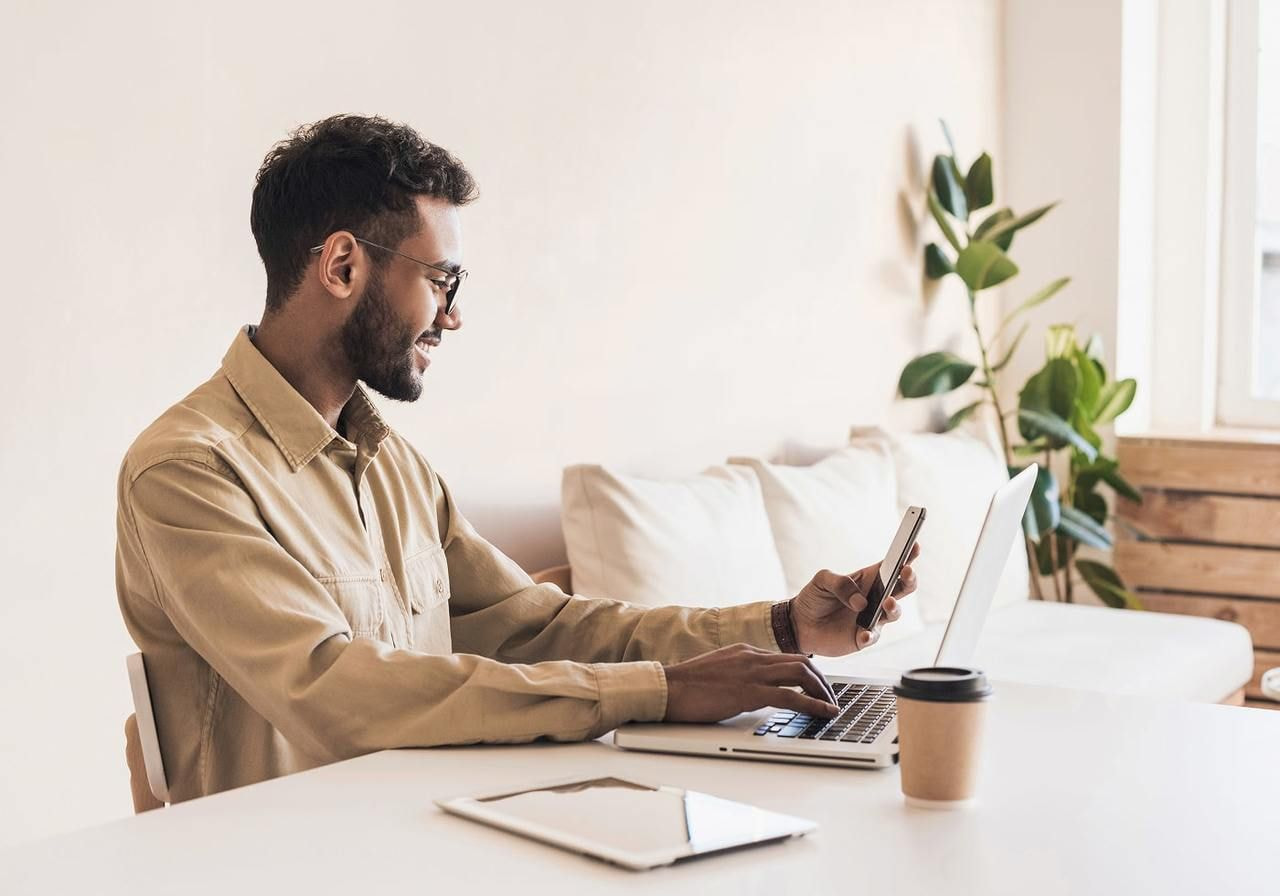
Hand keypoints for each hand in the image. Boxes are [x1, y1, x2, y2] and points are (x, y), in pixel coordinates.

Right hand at [663, 644, 839, 722]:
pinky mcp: (750, 692)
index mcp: (744, 651)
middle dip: (822, 680)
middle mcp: (752, 657)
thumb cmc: (684, 687)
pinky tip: (825, 713)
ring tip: (833, 706)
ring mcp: (752, 672)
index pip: (785, 658)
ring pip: (802, 674)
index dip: (806, 672)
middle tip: (831, 697)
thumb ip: (736, 677)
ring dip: (823, 691)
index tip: (816, 686)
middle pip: (801, 662)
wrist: (666, 688)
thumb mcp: (716, 674)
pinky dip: (814, 704)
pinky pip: (792, 696)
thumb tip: (748, 691)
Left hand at [789, 543, 920, 656]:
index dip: (907, 555)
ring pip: (894, 612)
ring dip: (894, 607)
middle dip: (909, 579)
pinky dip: (870, 635)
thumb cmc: (814, 597)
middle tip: (906, 572)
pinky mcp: (863, 638)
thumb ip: (840, 583)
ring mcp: (872, 618)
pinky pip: (873, 637)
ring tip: (887, 602)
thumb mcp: (822, 580)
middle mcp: (875, 598)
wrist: (799, 624)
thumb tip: (860, 602)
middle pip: (903, 588)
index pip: (892, 565)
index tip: (914, 546)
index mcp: (868, 579)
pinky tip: (864, 634)